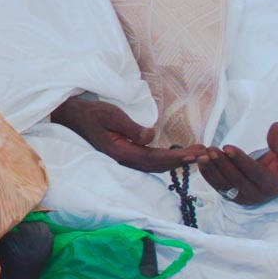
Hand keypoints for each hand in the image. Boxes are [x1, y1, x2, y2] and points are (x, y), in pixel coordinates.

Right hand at [52, 95, 204, 172]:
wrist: (73, 116)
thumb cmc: (90, 113)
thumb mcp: (110, 114)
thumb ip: (131, 127)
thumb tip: (151, 135)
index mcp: (120, 152)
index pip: (153, 159)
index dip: (176, 158)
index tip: (195, 153)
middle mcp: (124, 160)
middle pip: (158, 165)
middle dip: (182, 160)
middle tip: (204, 153)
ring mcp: (124, 159)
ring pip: (155, 165)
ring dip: (176, 161)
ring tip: (197, 154)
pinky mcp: (125, 154)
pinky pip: (149, 161)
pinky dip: (166, 159)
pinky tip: (177, 156)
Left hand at [197, 121, 277, 204]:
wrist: (275, 178)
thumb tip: (276, 126)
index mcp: (273, 186)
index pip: (254, 172)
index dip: (240, 160)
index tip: (227, 147)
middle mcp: (258, 196)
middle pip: (237, 180)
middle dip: (223, 164)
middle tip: (211, 149)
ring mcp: (243, 198)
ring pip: (225, 185)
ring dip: (212, 170)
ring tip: (203, 155)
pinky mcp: (232, 197)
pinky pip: (217, 187)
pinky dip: (208, 175)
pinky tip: (201, 162)